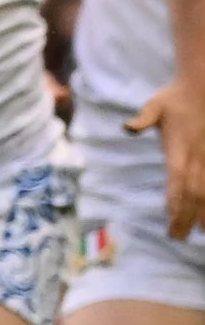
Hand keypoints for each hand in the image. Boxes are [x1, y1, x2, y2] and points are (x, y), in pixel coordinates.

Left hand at [132, 76, 204, 239]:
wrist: (202, 87)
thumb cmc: (175, 98)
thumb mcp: (156, 105)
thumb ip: (143, 118)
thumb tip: (127, 127)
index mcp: (180, 147)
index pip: (178, 178)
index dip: (176, 199)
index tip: (171, 218)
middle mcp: (197, 156)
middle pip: (193, 191)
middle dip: (186, 215)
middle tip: (177, 237)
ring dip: (203, 212)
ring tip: (198, 234)